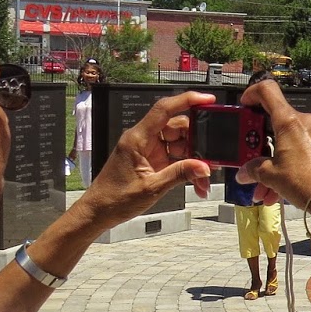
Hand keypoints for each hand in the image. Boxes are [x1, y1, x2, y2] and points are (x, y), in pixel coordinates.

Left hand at [77, 90, 216, 230]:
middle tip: (211, 157)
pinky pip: (176, 158)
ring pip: (180, 144)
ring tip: (203, 178)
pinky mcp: (152, 160)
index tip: (207, 99)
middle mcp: (143, 140)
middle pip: (177, 128)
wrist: (99, 212)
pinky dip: (187, 168)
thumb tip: (203, 166)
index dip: (187, 100)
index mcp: (137, 139)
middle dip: (197, 142)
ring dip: (194, 160)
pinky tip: (195, 181)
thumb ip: (180, 174)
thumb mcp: (152, 187)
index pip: (164, 109)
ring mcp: (149, 150)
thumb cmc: (114, 198)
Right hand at [236, 79, 310, 207]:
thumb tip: (246, 171)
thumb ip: (254, 169)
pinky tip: (277, 189)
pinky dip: (285, 167)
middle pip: (274, 125)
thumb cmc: (309, 183)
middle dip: (258, 146)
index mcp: (289, 121)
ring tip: (262, 186)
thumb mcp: (271, 175)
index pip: (268, 91)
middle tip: (248, 158)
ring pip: (285, 143)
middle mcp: (305, 124)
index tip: (244, 104)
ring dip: (271, 163)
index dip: (252, 94)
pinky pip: (298, 153)